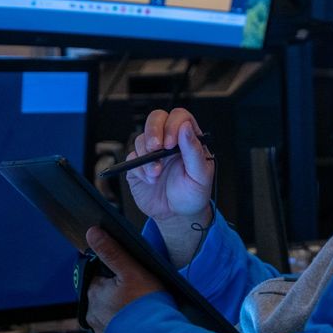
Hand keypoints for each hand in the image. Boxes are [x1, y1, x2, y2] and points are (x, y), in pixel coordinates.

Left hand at [84, 226, 163, 332]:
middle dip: (115, 291)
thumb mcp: (132, 271)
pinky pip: (113, 327)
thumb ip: (112, 252)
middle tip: (136, 292)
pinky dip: (121, 323)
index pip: (97, 274)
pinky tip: (135, 320)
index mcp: (94, 292)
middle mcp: (92, 311)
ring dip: (118, 308)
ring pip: (107, 310)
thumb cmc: (147, 304)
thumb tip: (92, 232)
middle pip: (102, 293)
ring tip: (137, 307)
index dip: (112, 272)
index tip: (127, 275)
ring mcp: (100, 328)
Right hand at [126, 108, 213, 227]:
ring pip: (141, 139)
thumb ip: (194, 150)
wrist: (177, 215)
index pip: (179, 117)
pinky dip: (140, 169)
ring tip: (156, 174)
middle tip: (155, 148)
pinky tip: (151, 180)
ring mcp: (152, 152)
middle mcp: (169, 141)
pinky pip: (132, 157)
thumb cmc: (193, 194)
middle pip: (156, 119)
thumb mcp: (200, 175)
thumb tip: (186, 127)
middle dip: (153, 131)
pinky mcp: (138, 165)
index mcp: (188, 139)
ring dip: (147, 157)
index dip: (173, 125)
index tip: (171, 143)